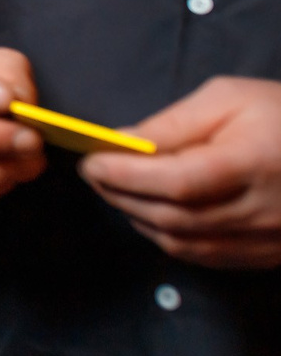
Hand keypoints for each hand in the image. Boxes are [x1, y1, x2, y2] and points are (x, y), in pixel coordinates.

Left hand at [80, 77, 280, 268]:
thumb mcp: (229, 99)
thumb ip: (173, 124)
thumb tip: (122, 142)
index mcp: (253, 165)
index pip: (178, 181)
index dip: (127, 176)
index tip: (92, 162)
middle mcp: (261, 211)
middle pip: (174, 217)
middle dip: (123, 196)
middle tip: (94, 174)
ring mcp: (267, 239)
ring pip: (185, 243)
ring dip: (140, 218)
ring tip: (115, 191)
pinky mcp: (268, 254)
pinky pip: (206, 256)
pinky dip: (169, 237)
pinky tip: (150, 215)